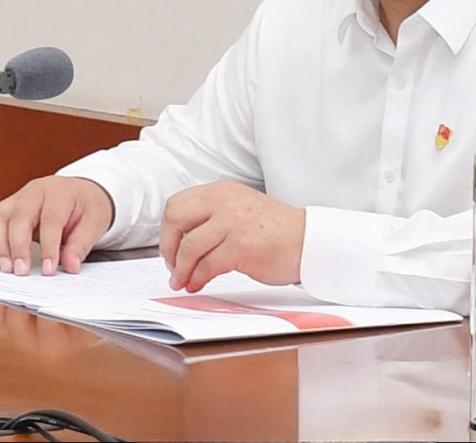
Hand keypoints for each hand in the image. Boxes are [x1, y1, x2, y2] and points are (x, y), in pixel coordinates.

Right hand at [0, 176, 113, 276]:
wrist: (80, 192)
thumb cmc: (86, 205)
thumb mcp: (95, 222)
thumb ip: (81, 244)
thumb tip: (70, 264)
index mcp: (61, 191)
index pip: (51, 219)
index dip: (49, 246)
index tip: (48, 269)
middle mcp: (37, 191)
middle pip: (21, 216)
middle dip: (19, 246)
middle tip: (22, 271)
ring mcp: (20, 197)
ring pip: (1, 216)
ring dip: (1, 245)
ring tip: (8, 268)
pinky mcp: (10, 206)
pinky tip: (4, 259)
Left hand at [159, 181, 304, 292]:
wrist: (308, 240)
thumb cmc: (274, 230)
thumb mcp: (238, 209)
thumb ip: (211, 217)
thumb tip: (179, 242)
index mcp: (220, 191)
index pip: (176, 205)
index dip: (167, 231)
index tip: (171, 250)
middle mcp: (224, 201)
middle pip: (176, 219)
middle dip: (168, 247)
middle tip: (173, 266)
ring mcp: (233, 222)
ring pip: (189, 247)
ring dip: (181, 269)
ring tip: (183, 281)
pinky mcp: (241, 246)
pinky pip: (207, 265)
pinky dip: (197, 278)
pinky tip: (197, 284)